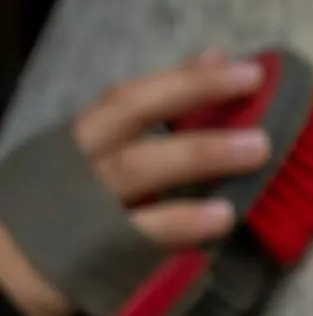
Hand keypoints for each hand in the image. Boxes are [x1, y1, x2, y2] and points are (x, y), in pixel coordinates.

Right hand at [0, 49, 273, 315]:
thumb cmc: (51, 227)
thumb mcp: (76, 177)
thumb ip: (129, 149)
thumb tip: (192, 115)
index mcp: (73, 144)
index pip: (127, 99)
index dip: (179, 77)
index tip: (230, 61)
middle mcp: (76, 165)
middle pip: (132, 114)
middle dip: (192, 91)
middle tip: (253, 80)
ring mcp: (83, 207)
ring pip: (140, 167)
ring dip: (201, 153)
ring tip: (257, 147)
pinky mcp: (94, 255)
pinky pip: (142, 233)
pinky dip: (182, 222)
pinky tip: (222, 216)